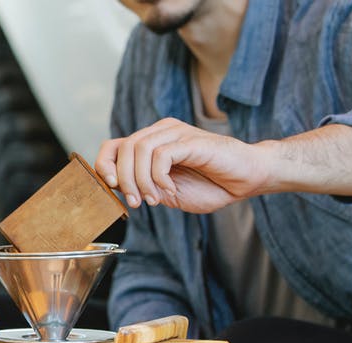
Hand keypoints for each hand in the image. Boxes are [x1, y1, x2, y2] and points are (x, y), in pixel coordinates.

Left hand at [94, 117, 272, 213]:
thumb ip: (142, 186)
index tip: (112, 188)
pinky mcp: (191, 141)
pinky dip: (159, 177)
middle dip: (124, 180)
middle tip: (137, 202)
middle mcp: (162, 132)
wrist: (247, 180)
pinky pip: (161, 155)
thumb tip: (114, 187)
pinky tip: (170, 190)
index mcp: (153, 142)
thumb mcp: (167, 191)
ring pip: (140, 149)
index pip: (114, 146)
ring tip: (155, 198)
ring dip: (141, 181)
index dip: (105, 166)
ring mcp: (177, 133)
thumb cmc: (211, 185)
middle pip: (124, 148)